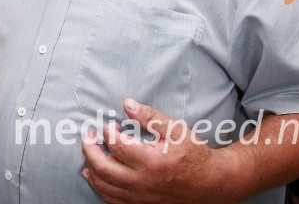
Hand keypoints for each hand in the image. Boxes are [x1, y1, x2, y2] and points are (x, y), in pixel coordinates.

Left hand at [81, 99, 224, 203]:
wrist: (211, 184)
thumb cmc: (194, 155)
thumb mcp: (176, 130)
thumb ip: (150, 117)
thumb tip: (127, 104)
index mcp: (151, 161)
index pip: (117, 145)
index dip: (108, 131)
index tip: (110, 125)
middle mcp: (142, 182)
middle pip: (103, 167)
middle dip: (89, 149)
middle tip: (87, 136)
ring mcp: (140, 197)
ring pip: (104, 186)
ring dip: (90, 168)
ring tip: (88, 153)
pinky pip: (112, 200)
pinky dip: (100, 187)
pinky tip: (95, 176)